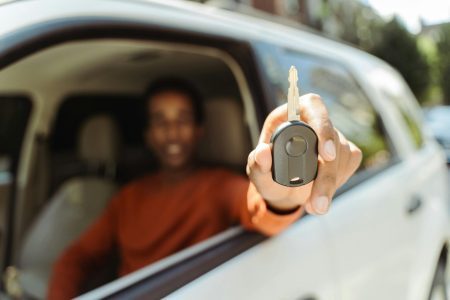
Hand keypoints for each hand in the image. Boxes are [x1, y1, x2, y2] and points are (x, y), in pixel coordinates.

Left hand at [246, 94, 361, 214]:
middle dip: (327, 174)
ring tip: (313, 206)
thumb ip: (256, 164)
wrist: (284, 190)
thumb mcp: (258, 173)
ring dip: (330, 184)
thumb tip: (262, 152)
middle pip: (332, 137)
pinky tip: (322, 195)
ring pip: (343, 154)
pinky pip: (351, 162)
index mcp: (289, 116)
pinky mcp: (346, 149)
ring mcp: (332, 135)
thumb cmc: (268, 175)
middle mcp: (313, 121)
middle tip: (317, 203)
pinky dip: (338, 182)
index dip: (322, 126)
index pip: (313, 106)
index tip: (326, 155)